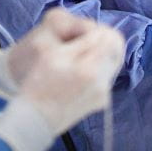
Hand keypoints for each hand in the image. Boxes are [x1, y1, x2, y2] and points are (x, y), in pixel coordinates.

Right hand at [11, 8, 124, 132]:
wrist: (36, 120)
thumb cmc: (39, 84)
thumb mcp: (54, 54)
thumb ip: (82, 41)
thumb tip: (101, 32)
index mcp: (91, 68)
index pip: (112, 38)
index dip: (98, 30)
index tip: (83, 34)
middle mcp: (104, 83)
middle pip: (115, 50)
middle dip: (100, 42)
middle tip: (80, 44)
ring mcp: (104, 94)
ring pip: (111, 62)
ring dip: (98, 56)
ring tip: (76, 59)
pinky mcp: (102, 101)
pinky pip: (105, 76)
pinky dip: (95, 70)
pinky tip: (77, 74)